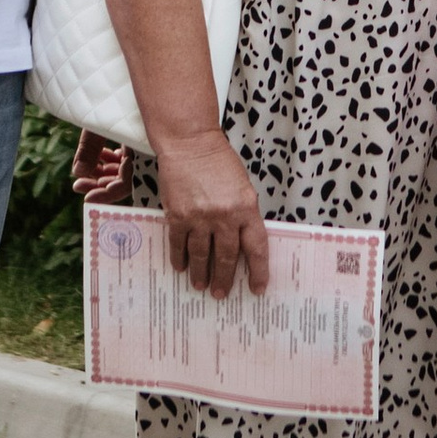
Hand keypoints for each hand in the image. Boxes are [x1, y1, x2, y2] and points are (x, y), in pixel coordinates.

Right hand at [152, 131, 270, 295]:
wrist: (191, 143)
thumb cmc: (218, 163)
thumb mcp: (243, 188)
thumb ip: (243, 215)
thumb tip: (242, 245)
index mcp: (246, 208)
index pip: (256, 248)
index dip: (258, 271)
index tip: (257, 288)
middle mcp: (224, 215)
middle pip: (227, 257)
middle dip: (225, 279)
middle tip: (222, 294)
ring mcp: (199, 217)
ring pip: (202, 255)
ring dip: (201, 273)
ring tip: (201, 285)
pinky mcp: (178, 215)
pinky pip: (179, 244)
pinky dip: (180, 258)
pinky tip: (182, 266)